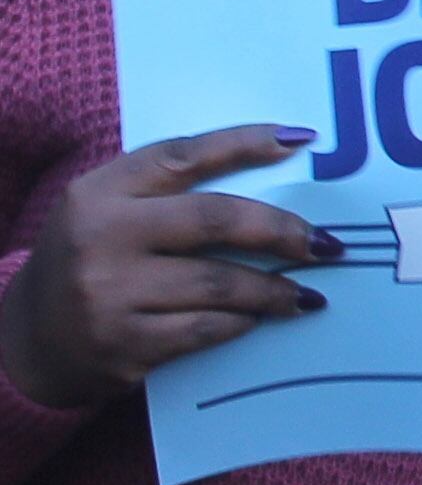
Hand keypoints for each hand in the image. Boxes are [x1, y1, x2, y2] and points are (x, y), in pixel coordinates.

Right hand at [0, 126, 336, 408]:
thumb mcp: (107, 212)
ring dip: (275, 289)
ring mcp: (108, 294)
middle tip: (327, 243)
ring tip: (307, 293)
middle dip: (282, 231)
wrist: (24, 341)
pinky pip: (205, 329)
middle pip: (216, 219)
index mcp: (98, 192)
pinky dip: (241, 323)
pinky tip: (261, 319)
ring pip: (219, 282)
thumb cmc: (88, 263)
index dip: (245, 143)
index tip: (302, 138)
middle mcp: (100, 237)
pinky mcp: (121, 346)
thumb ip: (166, 191)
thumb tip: (274, 164)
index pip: (183, 155)